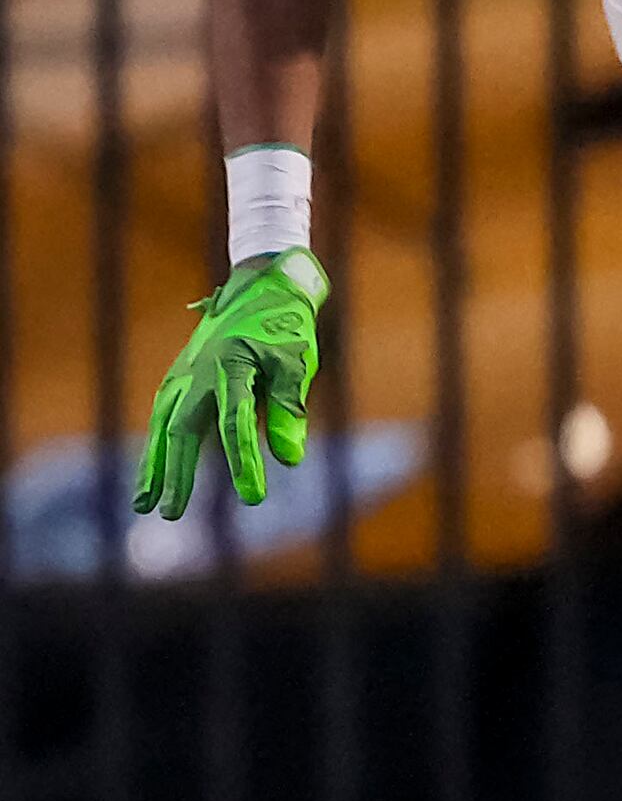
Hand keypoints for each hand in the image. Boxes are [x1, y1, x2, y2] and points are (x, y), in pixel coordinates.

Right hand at [133, 248, 328, 519]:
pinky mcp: (179, 375)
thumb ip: (289, 411)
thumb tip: (290, 460)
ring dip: (155, 465)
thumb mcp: (296, 364)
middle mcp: (198, 372)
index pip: (236, 425)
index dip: (245, 463)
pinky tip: (153, 472)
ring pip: (164, 426)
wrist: (263, 286)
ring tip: (146, 503)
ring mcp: (184, 373)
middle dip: (177, 475)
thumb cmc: (286, 327)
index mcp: (231, 366)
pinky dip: (157, 445)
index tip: (254, 498)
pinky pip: (163, 416)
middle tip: (171, 514)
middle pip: (184, 431)